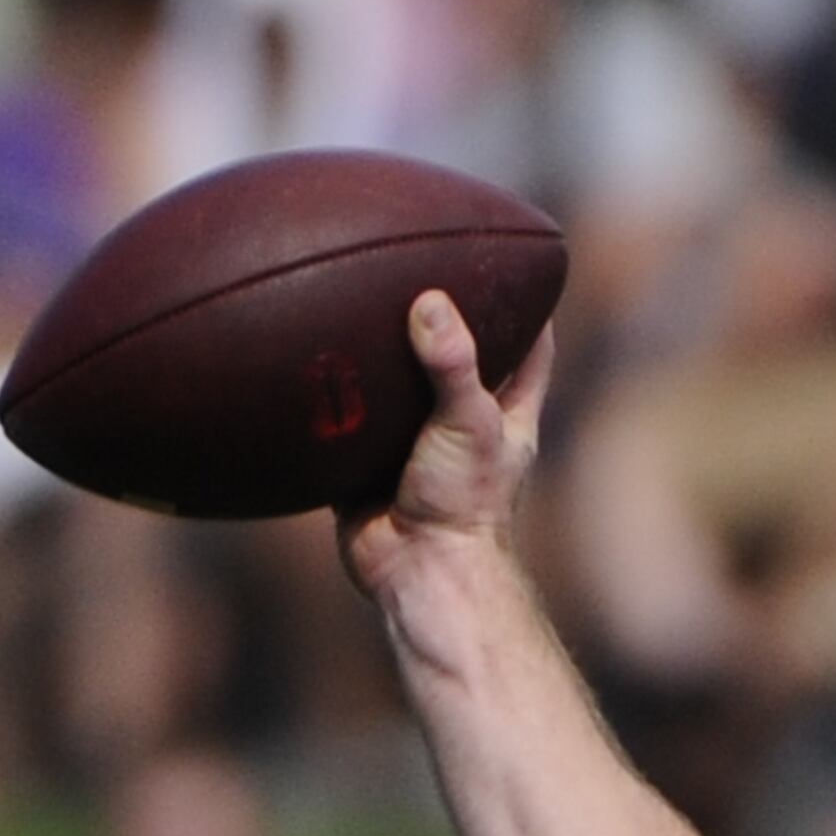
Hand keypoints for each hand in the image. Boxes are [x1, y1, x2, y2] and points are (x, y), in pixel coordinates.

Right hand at [339, 291, 556, 598]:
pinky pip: (345, 423)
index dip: (528, 307)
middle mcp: (461, 423)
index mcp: (505, 412)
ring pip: (394, 388)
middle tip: (419, 267)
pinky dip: (331, 398)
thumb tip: (430, 302)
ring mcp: (412, 444)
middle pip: (456, 358)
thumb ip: (452, 364)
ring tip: (353, 300)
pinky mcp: (365, 464)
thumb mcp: (469, 423)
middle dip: (441, 320)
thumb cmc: (463, 504)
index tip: (515, 263)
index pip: (531, 347)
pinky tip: (304, 359)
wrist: (416, 571)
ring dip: (376, 356)